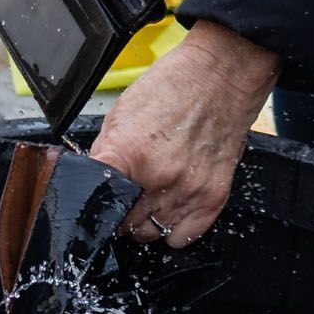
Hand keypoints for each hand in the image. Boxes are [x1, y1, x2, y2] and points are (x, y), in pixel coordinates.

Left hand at [90, 22, 280, 247]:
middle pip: (122, 225)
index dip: (91, 204)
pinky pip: (183, 238)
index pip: (95, 203)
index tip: (96, 200)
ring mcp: (187, 190)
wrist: (222, 74)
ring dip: (145, 221)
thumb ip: (105, 151)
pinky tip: (172, 208)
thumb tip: (93, 179)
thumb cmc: (174, 85)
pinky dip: (174, 230)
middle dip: (119, 211)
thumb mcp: (122, 111)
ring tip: (150, 196)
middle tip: (125, 193)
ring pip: (149, 234)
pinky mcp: (213, 197)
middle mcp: (158, 177)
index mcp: (128, 152)